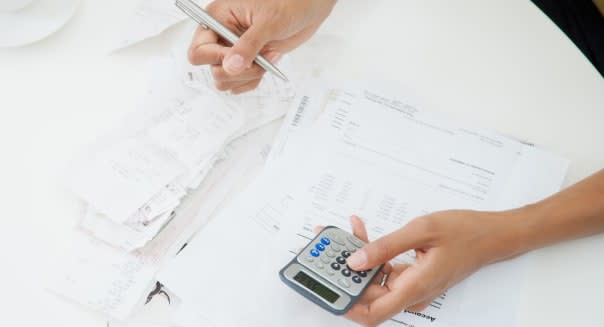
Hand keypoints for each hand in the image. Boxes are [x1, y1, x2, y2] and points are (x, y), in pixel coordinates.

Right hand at [188, 0, 336, 93]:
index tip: (238, 58)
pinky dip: (253, 81)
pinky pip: (239, 83)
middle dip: (237, 71)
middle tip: (258, 60)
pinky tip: (267, 66)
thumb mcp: (268, 22)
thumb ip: (248, 45)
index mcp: (217, 19)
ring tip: (266, 61)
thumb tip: (231, 66)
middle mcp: (221, 36)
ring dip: (247, 77)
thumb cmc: (289, 3)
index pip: (198, 51)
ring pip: (225, 80)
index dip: (216, 60)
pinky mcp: (248, 61)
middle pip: (213, 70)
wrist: (307, 7)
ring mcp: (234, 50)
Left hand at [340, 210, 517, 326]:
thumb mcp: (421, 231)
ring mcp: (413, 287)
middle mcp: (412, 293)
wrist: (492, 235)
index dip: (347, 305)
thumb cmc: (465, 232)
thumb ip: (385, 247)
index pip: (372, 313)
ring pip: (375, 280)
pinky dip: (373, 255)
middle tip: (331, 246)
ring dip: (358, 258)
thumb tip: (356, 261)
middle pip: (369, 293)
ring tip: (347, 233)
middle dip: (346, 271)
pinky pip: (386, 272)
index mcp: (414, 287)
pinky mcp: (413, 278)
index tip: (327, 287)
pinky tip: (364, 234)